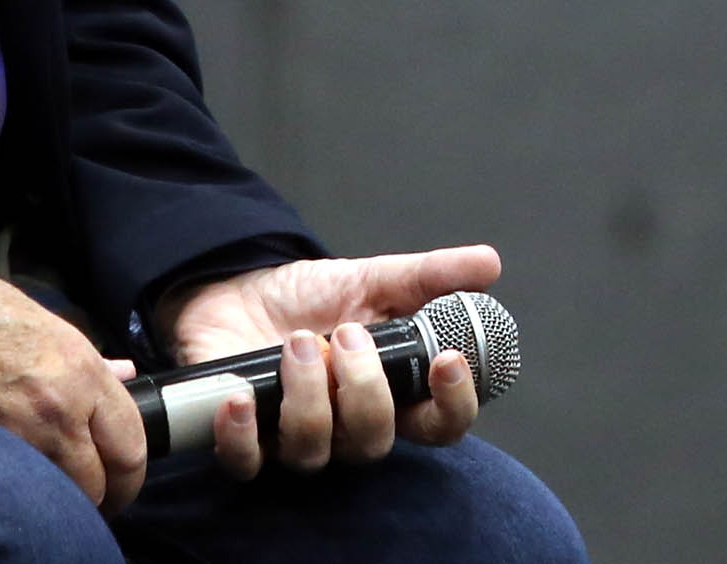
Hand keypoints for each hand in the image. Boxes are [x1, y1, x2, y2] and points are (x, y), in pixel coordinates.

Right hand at [0, 271, 148, 510]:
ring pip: (58, 494)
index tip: (124, 485)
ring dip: (62, 498)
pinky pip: (19, 487)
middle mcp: (61, 413)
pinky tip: (24, 486)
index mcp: (86, 378)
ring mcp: (22, 436)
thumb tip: (125, 375)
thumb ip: (98, 366)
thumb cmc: (1, 319)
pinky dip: (26, 492)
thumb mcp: (62, 333)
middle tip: (97, 499)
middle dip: (101, 498)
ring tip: (60, 493)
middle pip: (97, 485)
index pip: (130, 448)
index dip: (131, 479)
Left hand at [168, 245, 498, 478]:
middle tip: (347, 333)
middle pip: (374, 443)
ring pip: (314, 451)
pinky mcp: (242, 440)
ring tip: (295, 343)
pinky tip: (241, 398)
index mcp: (390, 394)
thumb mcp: (372, 279)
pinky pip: (245, 461)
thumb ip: (429, 278)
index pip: (439, 425)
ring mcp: (293, 437)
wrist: (239, 287)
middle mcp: (346, 427)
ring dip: (308, 395)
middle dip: (364, 388)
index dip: (452, 405)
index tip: (447, 359)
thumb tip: (488, 264)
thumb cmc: (312, 297)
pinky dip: (243, 434)